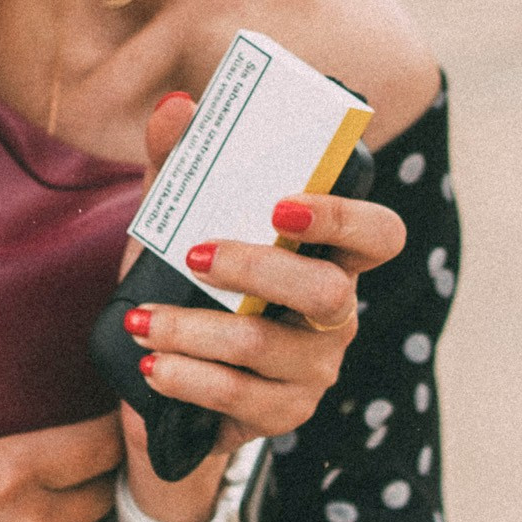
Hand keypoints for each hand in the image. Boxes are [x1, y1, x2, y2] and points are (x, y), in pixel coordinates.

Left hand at [118, 92, 408, 521]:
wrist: (162, 380)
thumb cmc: (186, 286)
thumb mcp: (176, 222)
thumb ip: (178, 163)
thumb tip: (176, 106)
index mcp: (328, 256)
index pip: (380, 236)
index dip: (345, 218)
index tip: (283, 203)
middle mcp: (335, 314)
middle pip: (328, 291)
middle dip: (257, 269)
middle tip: (195, 254)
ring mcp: (314, 369)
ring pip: (267, 346)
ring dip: (195, 330)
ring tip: (141, 322)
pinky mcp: (283, 416)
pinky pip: (239, 396)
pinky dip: (187, 377)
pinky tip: (150, 366)